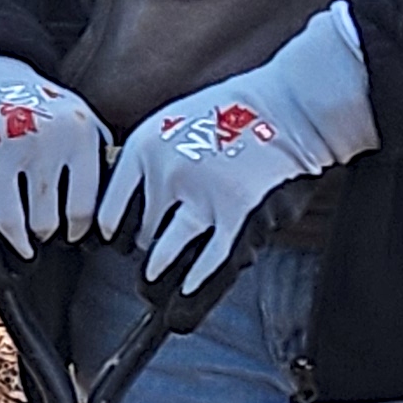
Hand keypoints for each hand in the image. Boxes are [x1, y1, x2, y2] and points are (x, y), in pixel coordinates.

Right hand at [0, 52, 109, 261]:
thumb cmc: (36, 105)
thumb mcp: (78, 116)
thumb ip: (99, 155)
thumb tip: (119, 206)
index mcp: (76, 133)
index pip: (83, 205)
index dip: (77, 229)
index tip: (72, 235)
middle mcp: (38, 140)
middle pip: (45, 220)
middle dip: (45, 234)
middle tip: (44, 236)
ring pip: (9, 222)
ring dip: (17, 242)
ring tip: (23, 245)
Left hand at [96, 2, 376, 290]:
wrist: (291, 107)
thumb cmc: (236, 115)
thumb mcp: (175, 123)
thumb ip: (149, 164)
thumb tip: (127, 213)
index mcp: (145, 147)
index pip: (111, 210)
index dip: (112, 234)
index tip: (117, 242)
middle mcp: (168, 173)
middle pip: (139, 236)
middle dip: (143, 253)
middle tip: (147, 266)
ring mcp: (203, 196)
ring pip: (164, 256)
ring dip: (158, 276)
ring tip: (154, 285)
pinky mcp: (238, 216)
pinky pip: (209, 264)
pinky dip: (196, 287)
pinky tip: (186, 295)